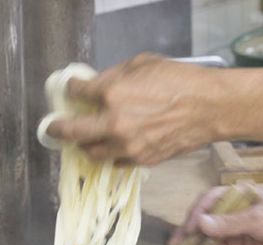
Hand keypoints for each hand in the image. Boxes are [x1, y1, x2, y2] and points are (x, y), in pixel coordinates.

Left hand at [46, 53, 227, 164]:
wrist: (209, 108)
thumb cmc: (180, 80)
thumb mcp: (142, 64)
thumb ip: (115, 76)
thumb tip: (98, 85)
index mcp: (111, 94)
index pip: (76, 93)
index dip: (72, 89)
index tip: (72, 90)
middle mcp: (113, 124)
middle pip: (72, 132)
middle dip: (58, 129)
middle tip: (53, 128)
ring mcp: (127, 146)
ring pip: (92, 153)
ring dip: (86, 145)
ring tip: (86, 140)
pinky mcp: (142, 160)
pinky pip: (117, 162)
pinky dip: (112, 155)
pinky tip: (115, 147)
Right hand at [169, 187, 262, 244]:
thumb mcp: (256, 220)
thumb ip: (229, 223)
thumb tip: (200, 223)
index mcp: (234, 195)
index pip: (207, 202)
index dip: (194, 215)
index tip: (187, 231)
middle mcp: (230, 209)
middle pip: (203, 219)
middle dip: (189, 232)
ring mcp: (234, 227)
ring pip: (209, 235)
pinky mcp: (238, 242)